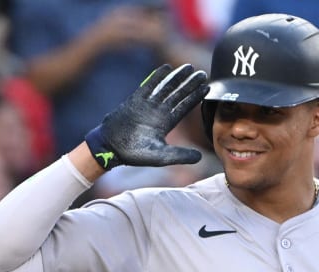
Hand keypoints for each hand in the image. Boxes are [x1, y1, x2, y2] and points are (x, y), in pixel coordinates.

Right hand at [85, 64, 207, 168]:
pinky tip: (166, 68)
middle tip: (203, 73)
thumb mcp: (161, 156)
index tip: (207, 87)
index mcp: (166, 123)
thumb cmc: (135, 154)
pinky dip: (156, 77)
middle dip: (190, 84)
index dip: (195, 97)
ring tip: (189, 68)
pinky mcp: (134, 101)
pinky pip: (148, 86)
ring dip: (176, 78)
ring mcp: (146, 105)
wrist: (111, 148)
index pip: (184, 107)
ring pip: (165, 88)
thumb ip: (180, 155)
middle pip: (177, 94)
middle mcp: (158, 112)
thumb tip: (200, 157)